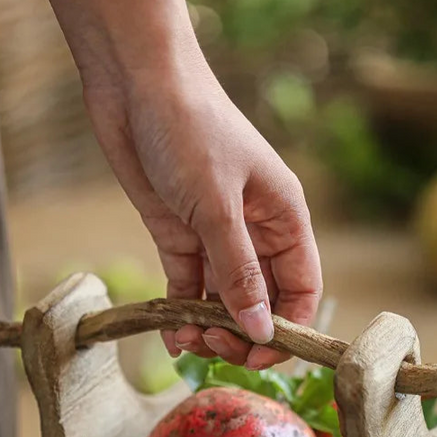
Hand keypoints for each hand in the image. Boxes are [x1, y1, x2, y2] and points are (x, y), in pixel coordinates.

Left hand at [83, 59, 321, 368]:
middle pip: (262, 301)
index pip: (301, 289)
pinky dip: (180, 312)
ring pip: (223, 299)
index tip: (259, 354)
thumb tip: (262, 331)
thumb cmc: (188, 127)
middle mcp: (255, 231)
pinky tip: (170, 335)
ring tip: (187, 338)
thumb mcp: (216, 204)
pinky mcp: (179, 234)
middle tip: (213, 345)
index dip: (287, 328)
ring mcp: (216, 235)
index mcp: (284, 218)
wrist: (134, 82)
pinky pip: (188, 286)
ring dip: (209, 327)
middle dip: (242, 331)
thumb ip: (239, 271)